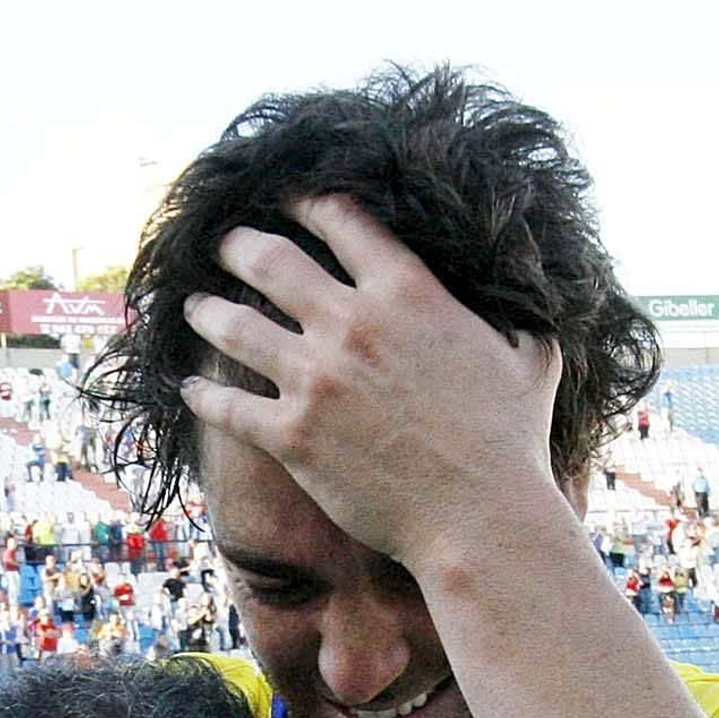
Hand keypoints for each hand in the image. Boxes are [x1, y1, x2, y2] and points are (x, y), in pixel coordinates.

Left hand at [179, 194, 561, 571]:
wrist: (480, 519)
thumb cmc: (512, 444)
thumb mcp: (531, 354)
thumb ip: (515, 313)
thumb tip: (529, 291)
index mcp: (407, 291)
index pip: (339, 219)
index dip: (304, 201)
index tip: (285, 199)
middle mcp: (352, 324)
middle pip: (270, 259)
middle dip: (237, 245)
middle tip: (223, 244)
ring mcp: (317, 380)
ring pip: (236, 326)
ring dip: (207, 310)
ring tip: (194, 305)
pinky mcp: (293, 438)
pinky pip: (228, 407)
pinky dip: (201, 395)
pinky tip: (187, 389)